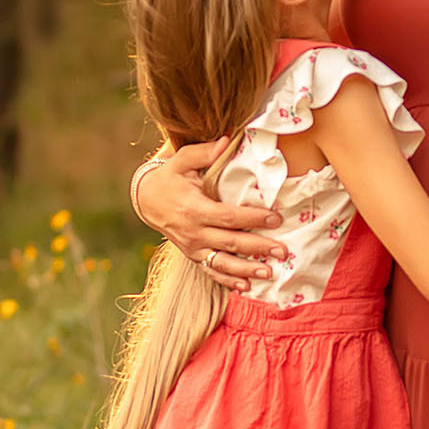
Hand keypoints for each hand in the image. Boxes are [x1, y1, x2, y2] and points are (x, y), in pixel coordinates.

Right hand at [137, 143, 286, 288]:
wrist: (146, 200)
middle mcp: (194, 232)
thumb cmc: (169, 177)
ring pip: (222, 263)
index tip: (275, 218)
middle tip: (283, 251)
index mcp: (194, 209)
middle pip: (231, 243)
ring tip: (269, 273)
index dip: (253, 218)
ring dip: (246, 270)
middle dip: (258, 248)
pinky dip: (227, 281)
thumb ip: (204, 152)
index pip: (229, 217)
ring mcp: (193, 247)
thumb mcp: (181, 160)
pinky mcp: (193, 255)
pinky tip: (246, 287)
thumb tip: (227, 141)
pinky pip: (211, 272)